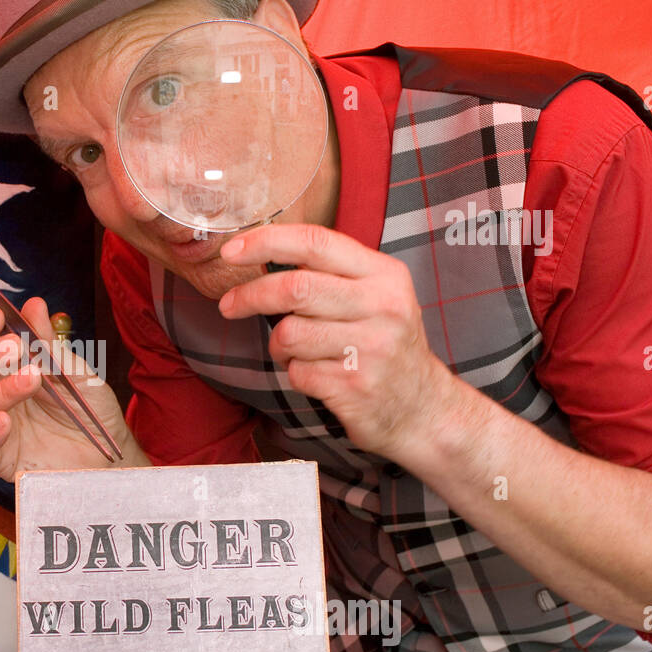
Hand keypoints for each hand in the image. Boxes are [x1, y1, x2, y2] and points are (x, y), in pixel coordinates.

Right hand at [0, 297, 142, 480]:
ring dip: (2, 389)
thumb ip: (51, 344)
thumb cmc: (90, 408)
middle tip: (12, 347)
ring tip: (33, 379)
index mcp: (5, 363)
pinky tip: (5, 421)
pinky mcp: (1, 457)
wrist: (109, 454)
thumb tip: (33, 306)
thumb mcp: (77, 371)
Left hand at [217, 223, 462, 459]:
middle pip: (294, 287)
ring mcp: (371, 348)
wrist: (423, 409)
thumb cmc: (385, 346)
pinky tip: (317, 375)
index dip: (266, 242)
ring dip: (278, 346)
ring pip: (289, 334)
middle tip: (228, 305)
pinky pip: (297, 372)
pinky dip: (295, 373)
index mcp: (384, 275)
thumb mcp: (376, 298)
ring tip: (295, 352)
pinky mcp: (355, 386)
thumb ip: (331, 274)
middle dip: (250, 295)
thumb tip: (261, 255)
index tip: (231, 251)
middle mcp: (382, 306)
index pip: (316, 243)